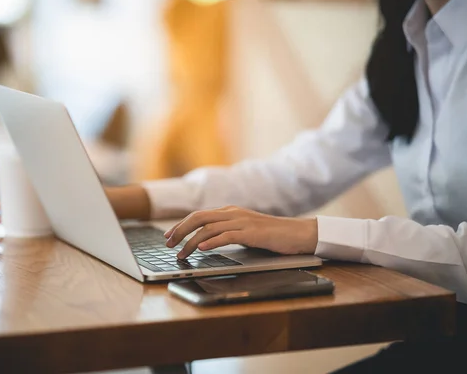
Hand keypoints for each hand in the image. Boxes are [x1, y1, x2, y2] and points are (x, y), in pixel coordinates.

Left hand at [164, 206, 317, 259]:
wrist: (298, 233)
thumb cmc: (272, 235)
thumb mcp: (245, 231)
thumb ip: (227, 232)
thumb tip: (204, 242)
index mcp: (230, 212)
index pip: (199, 215)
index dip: (181, 225)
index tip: (169, 236)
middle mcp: (233, 213)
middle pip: (199, 218)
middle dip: (179, 230)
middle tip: (167, 244)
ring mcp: (242, 222)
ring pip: (209, 228)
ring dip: (191, 242)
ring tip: (181, 254)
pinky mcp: (252, 233)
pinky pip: (227, 236)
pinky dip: (212, 242)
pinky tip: (201, 249)